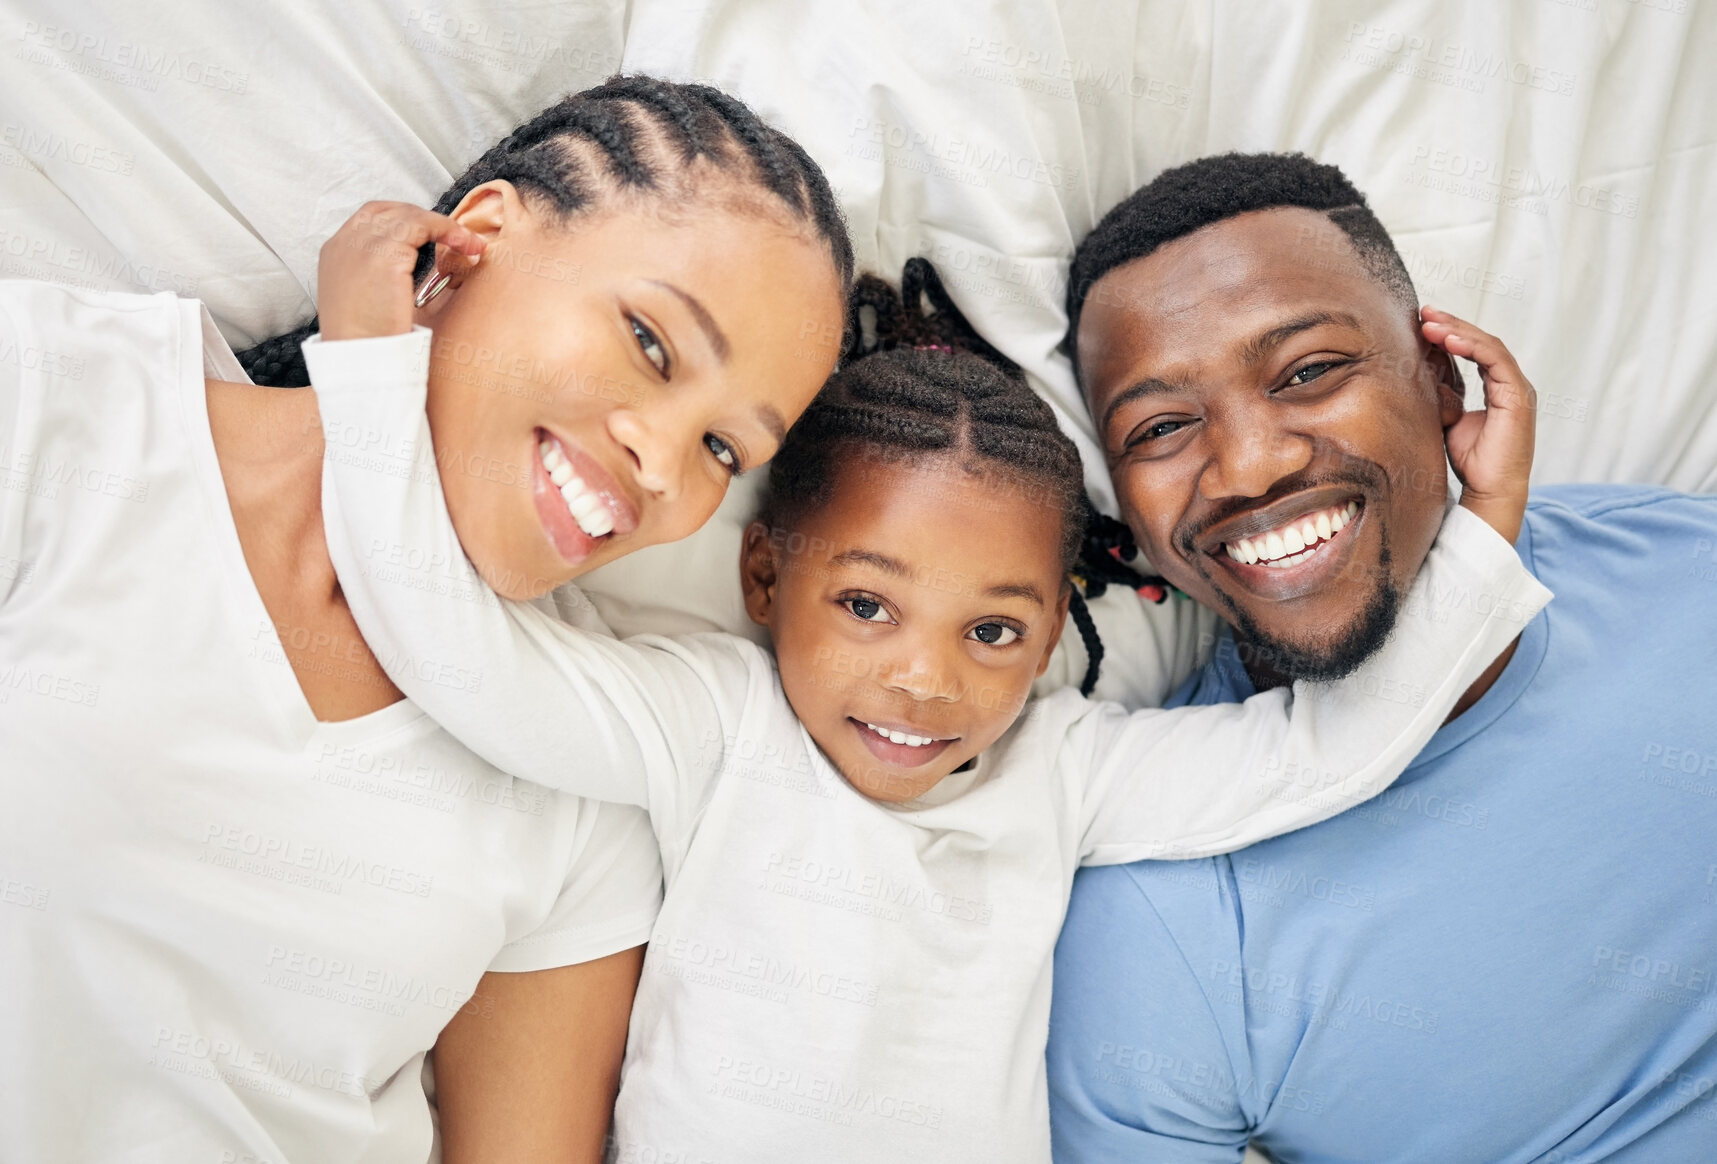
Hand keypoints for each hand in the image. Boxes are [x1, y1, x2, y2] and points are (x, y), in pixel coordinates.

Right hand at [317, 201, 485, 341]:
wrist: (359, 359)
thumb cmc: (367, 339)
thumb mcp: (365, 299)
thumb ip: (380, 274)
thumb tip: (412, 266)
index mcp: (336, 253)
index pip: (370, 217)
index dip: (402, 218)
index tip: (428, 231)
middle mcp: (345, 243)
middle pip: (389, 210)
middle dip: (426, 219)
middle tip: (458, 236)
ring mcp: (362, 246)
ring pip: (408, 216)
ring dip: (443, 226)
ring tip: (470, 243)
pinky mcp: (384, 254)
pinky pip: (421, 226)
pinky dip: (447, 230)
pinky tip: (465, 245)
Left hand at [1420, 306, 1536, 543]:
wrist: (1489, 491)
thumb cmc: (1471, 461)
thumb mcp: (1447, 419)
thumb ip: (1441, 395)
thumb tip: (1419, 375)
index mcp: (1496, 387)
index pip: (1474, 350)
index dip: (1449, 334)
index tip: (1421, 323)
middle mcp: (1509, 383)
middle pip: (1481, 342)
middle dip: (1451, 325)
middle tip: (1423, 313)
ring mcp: (1516, 388)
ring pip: (1489, 346)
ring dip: (1458, 331)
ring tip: (1430, 322)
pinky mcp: (1518, 396)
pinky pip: (1496, 361)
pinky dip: (1473, 347)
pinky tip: (1449, 339)